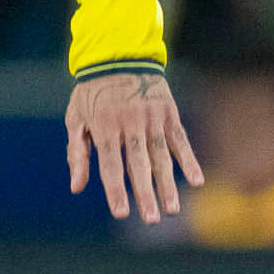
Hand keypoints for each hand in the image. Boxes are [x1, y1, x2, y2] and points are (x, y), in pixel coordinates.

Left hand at [65, 71, 201, 225]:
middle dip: (146, 193)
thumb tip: (77, 188)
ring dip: (169, 184)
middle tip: (152, 219)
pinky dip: (189, 160)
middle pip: (139, 164)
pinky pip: (180, 140)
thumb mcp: (76, 118)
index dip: (116, 190)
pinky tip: (197, 181)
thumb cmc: (92, 92)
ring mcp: (152, 118)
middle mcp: (130, 124)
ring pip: (162, 156)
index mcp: (104, 127)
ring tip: (173, 209)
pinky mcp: (168, 113)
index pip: (111, 165)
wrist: (119, 54)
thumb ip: (77, 153)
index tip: (122, 213)